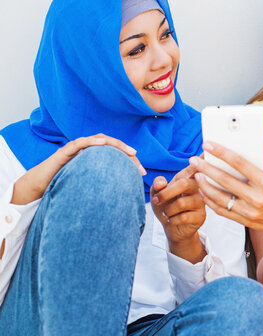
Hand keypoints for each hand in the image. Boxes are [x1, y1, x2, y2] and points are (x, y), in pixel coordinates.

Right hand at [12, 134, 143, 205]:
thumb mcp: (89, 188)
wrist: (39, 187)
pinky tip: (102, 143)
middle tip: (139, 164)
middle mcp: (87, 152)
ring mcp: (77, 149)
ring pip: (99, 140)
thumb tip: (123, 202)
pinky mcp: (65, 151)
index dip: (130, 162)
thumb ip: (103, 190)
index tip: (142, 173)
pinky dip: (92, 141)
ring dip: (116, 145)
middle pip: (112, 147)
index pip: (116, 156)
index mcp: (94, 159)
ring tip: (129, 151)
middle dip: (127, 153)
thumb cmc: (63, 187)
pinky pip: (80, 143)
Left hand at [150, 162, 206, 262]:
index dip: (201, 158)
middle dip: (165, 194)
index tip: (205, 152)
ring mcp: (201, 202)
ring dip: (168, 210)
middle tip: (156, 201)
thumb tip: (161, 182)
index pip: (195, 166)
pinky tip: (174, 220)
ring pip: (181, 203)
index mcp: (188, 178)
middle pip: (183, 184)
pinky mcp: (202, 216)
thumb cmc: (167, 207)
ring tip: (168, 213)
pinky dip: (172, 220)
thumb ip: (157, 185)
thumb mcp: (157, 195)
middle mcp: (198, 188)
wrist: (172, 229)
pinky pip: (183, 216)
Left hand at [193, 138, 262, 235]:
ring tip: (197, 176)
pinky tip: (204, 192)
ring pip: (220, 198)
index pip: (240, 164)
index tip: (209, 145)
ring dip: (205, 186)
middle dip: (207, 169)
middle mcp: (257, 198)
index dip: (222, 153)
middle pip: (225, 180)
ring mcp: (250, 212)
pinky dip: (211, 202)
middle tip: (194, 160)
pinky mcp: (245, 221)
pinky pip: (223, 212)